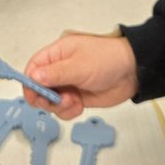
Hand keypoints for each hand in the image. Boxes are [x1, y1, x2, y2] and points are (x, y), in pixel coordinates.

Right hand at [23, 32, 137, 119]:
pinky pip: (64, 109)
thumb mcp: (80, 66)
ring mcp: (69, 83)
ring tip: (73, 101)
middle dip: (45, 97)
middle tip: (56, 101)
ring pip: (51, 101)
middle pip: (39, 87)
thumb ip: (55, 74)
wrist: (134, 72)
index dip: (30, 82)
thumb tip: (33, 77)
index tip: (33, 95)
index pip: (34, 67)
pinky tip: (79, 105)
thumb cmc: (109, 59)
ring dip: (59, 106)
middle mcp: (60, 68)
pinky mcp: (77, 97)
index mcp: (58, 53)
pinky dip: (68, 111)